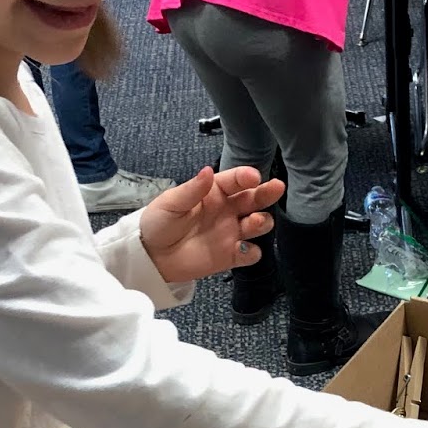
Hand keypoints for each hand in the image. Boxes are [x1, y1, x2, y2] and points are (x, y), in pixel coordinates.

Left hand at [140, 166, 284, 285]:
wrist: (151, 256)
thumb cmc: (159, 223)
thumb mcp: (171, 203)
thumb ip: (191, 190)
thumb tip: (207, 171)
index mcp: (214, 193)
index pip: (235, 181)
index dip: (246, 177)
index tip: (253, 177)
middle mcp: (228, 211)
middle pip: (254, 199)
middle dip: (267, 193)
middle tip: (276, 188)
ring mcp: (231, 233)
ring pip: (258, 224)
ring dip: (261, 222)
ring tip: (253, 222)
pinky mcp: (230, 256)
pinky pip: (250, 254)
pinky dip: (252, 252)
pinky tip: (242, 249)